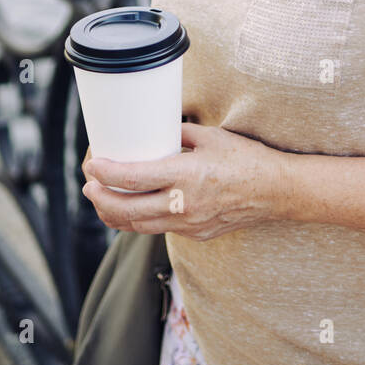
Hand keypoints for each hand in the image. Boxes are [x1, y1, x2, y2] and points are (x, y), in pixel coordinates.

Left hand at [81, 121, 288, 239]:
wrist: (275, 191)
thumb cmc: (246, 159)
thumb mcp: (211, 137)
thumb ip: (179, 135)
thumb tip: (156, 130)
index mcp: (186, 176)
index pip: (134, 178)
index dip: (106, 173)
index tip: (92, 164)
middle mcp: (183, 205)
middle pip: (126, 210)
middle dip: (100, 198)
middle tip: (89, 184)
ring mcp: (188, 224)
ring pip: (138, 226)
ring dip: (114, 214)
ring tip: (102, 198)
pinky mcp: (195, 234)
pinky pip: (158, 229)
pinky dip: (139, 221)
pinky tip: (133, 209)